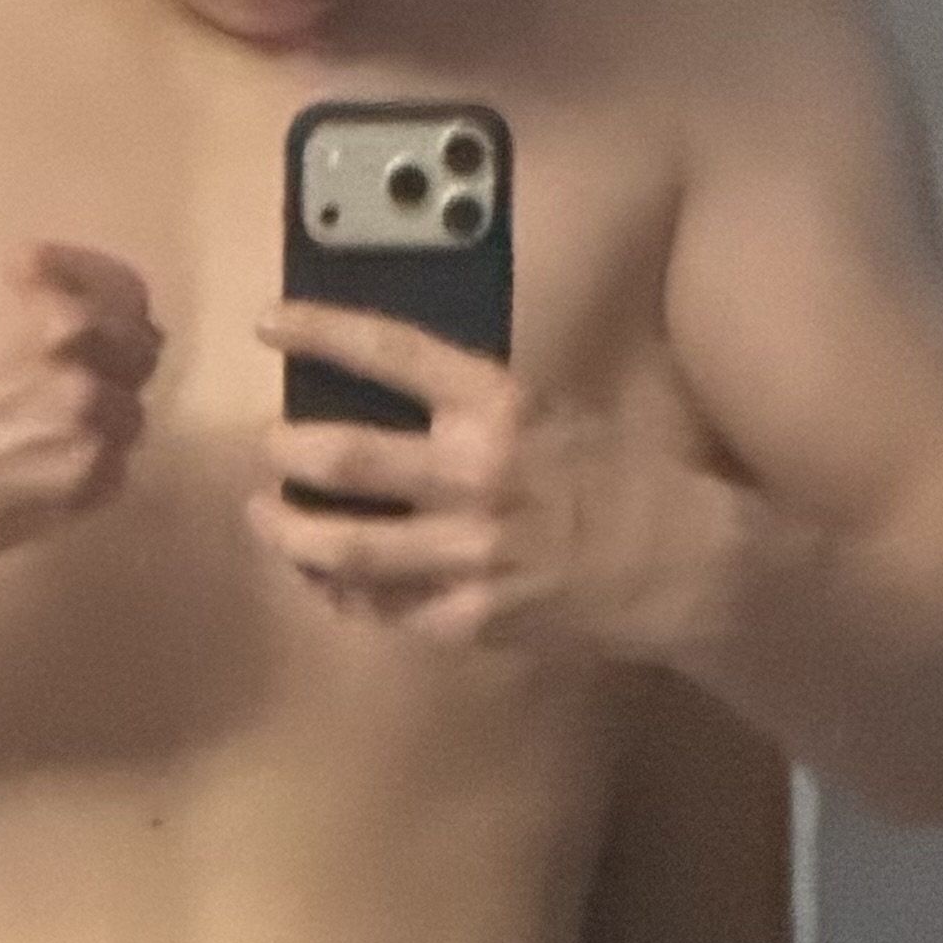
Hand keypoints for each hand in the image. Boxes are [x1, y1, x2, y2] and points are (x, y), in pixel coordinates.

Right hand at [0, 244, 163, 579]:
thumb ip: (40, 305)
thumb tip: (114, 324)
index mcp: (44, 287)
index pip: (129, 295)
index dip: (121, 321)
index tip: (106, 342)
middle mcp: (75, 335)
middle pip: (141, 354)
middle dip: (115, 376)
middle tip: (67, 406)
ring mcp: (89, 405)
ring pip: (131, 419)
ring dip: (100, 435)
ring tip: (44, 451)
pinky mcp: (89, 472)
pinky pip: (117, 473)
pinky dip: (89, 482)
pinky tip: (40, 483)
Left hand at [254, 305, 741, 661]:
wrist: (677, 566)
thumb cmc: (616, 476)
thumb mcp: (550, 410)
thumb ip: (472, 404)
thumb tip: (389, 391)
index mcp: (499, 404)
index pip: (393, 352)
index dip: (321, 332)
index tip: (270, 321)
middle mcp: (475, 474)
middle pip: (346, 457)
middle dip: (287, 449)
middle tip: (268, 446)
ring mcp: (466, 555)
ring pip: (345, 547)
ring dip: (290, 531)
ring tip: (265, 517)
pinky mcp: (465, 621)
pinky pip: (378, 609)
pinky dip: (340, 592)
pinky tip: (321, 578)